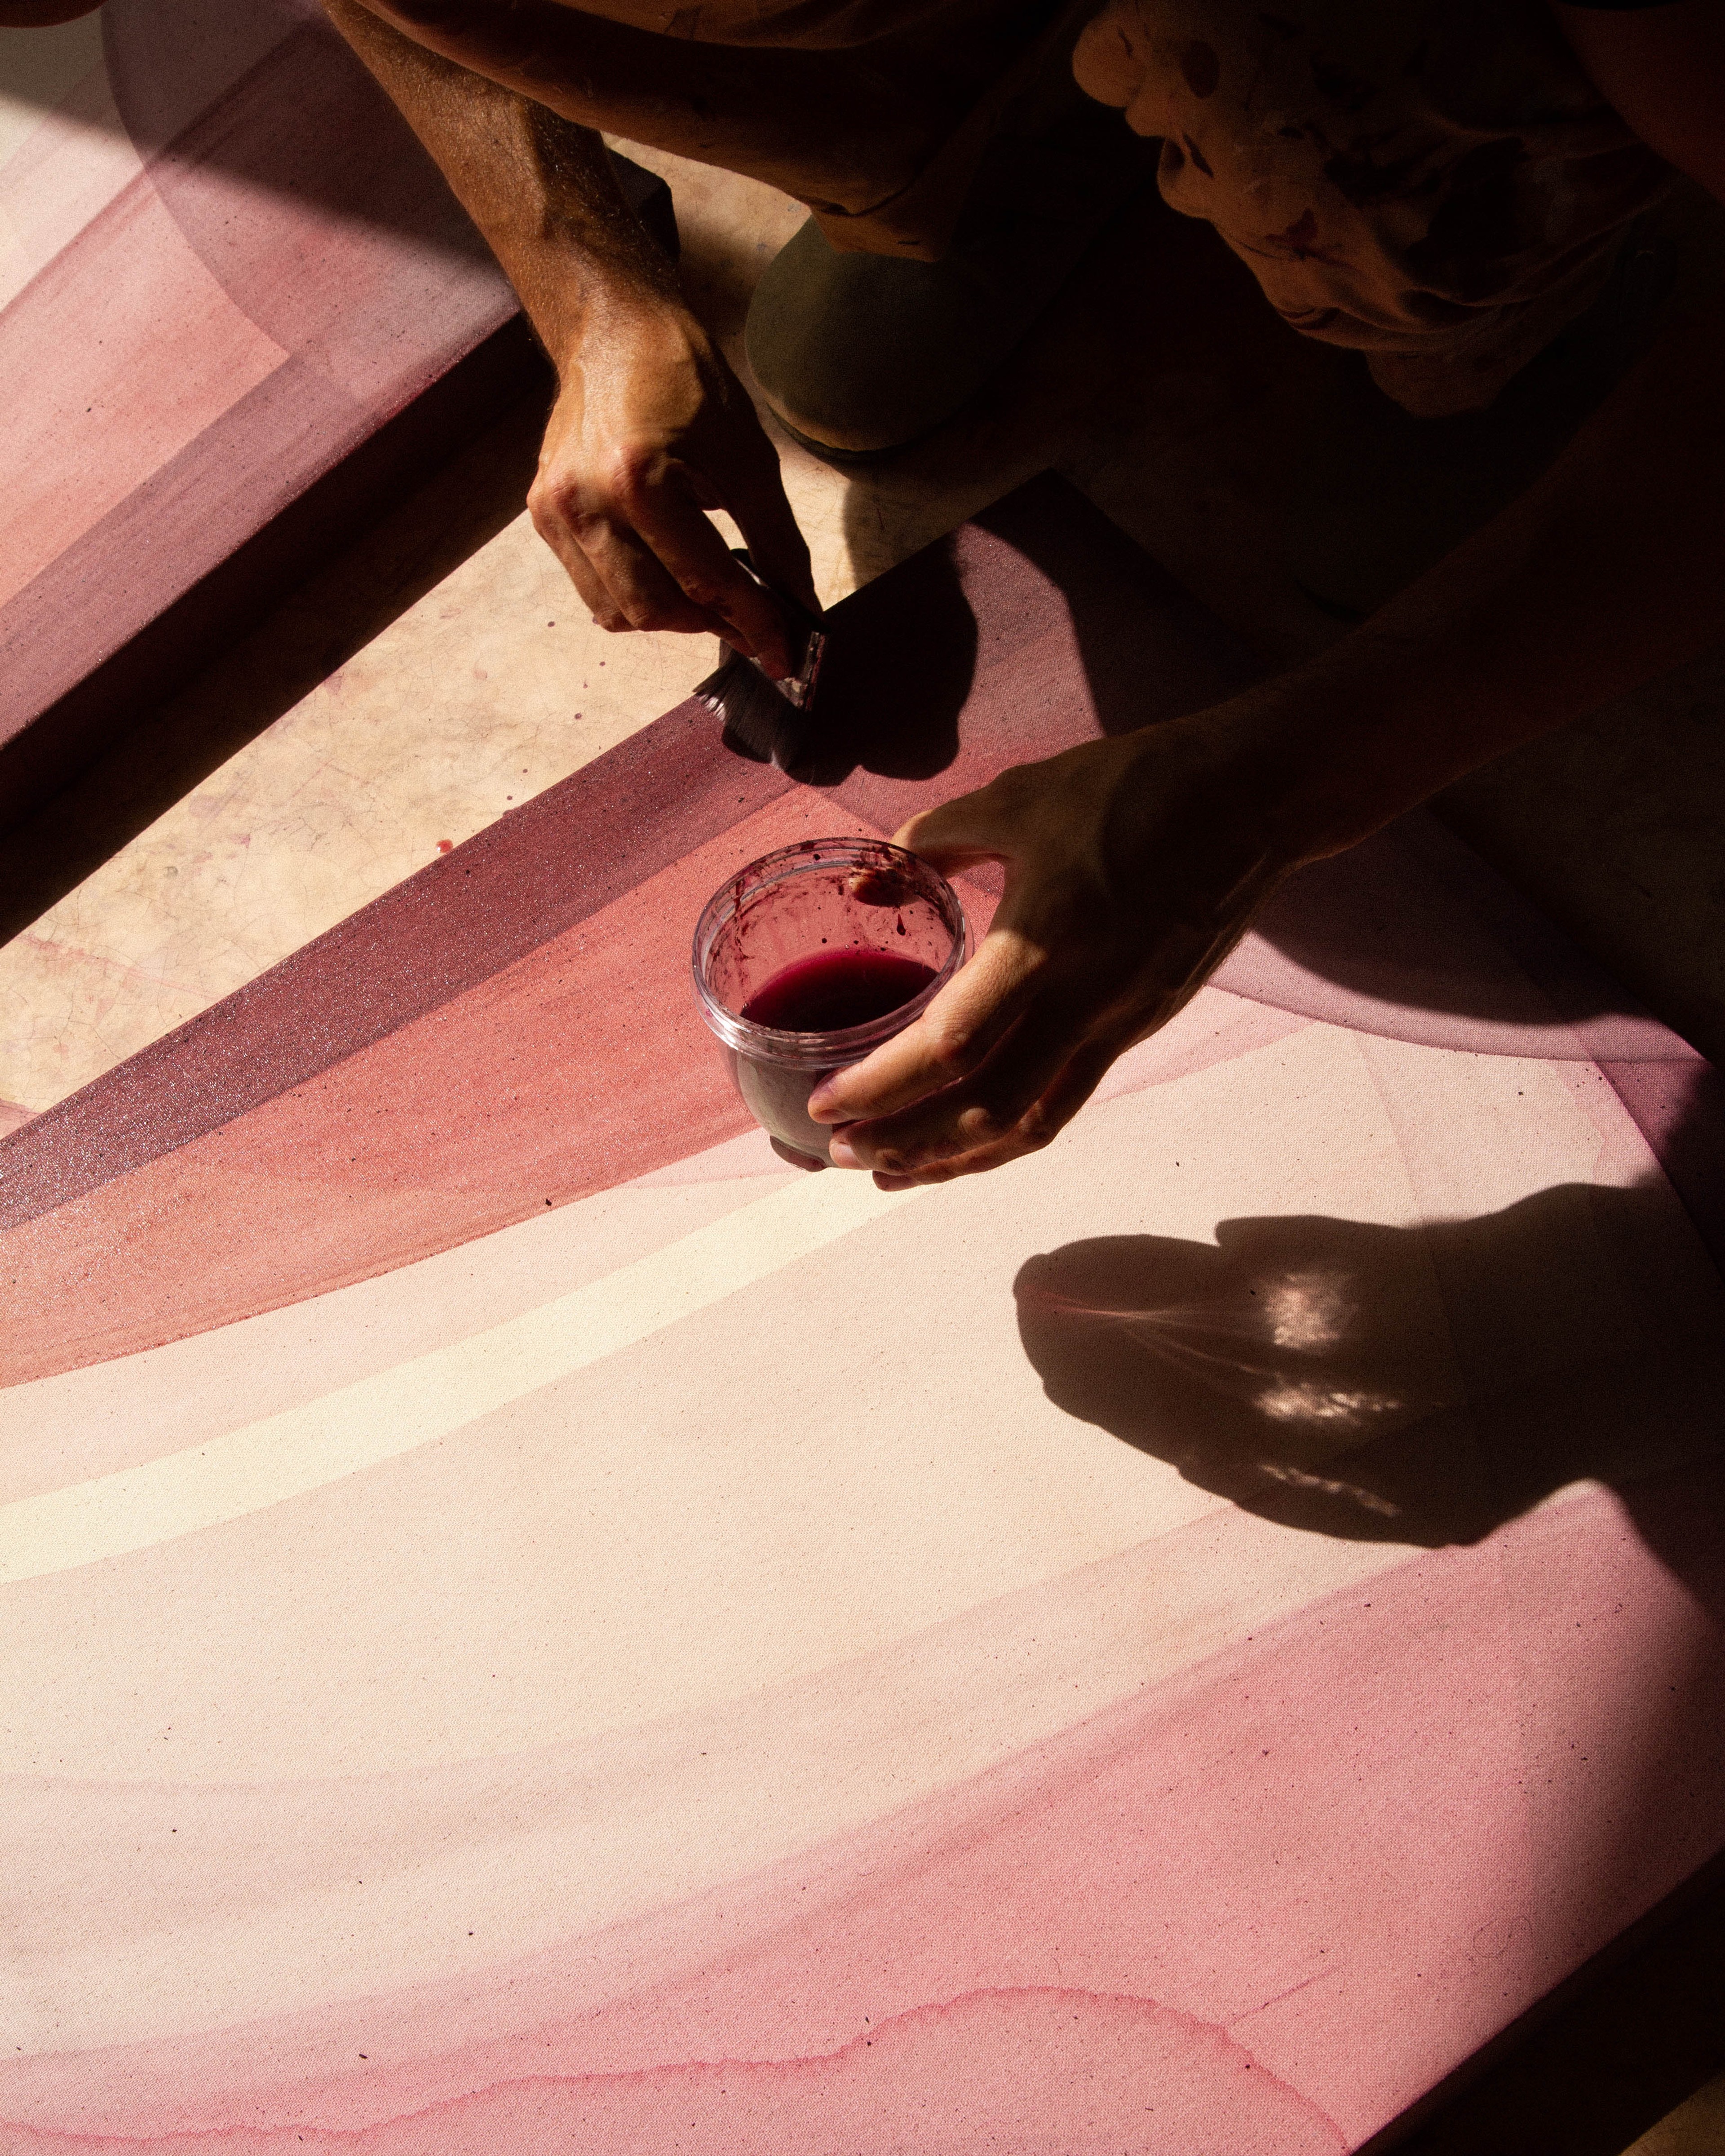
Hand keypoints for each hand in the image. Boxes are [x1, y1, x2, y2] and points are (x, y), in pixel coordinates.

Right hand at [529, 298, 816, 676]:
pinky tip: (667, 574)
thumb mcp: (749, 458)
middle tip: (754, 625)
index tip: (786, 655)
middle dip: (712, 626)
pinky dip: (636, 597)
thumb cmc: (685, 381)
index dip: (755, 624)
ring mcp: (556, 511)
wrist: (614, 330)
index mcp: (638, 479)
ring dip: (673, 618)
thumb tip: (801, 611)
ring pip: (620, 611)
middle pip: (656, 609)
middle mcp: (585, 500)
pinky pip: (593, 588)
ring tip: (711, 599)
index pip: (706, 582)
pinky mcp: (545, 514)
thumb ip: (776, 543)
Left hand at [807, 704, 1315, 1187]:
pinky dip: (1009, 1134)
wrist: (1252, 798)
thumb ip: (928, 842)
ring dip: (958, 1159)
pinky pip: (1066, 1101)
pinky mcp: (1141, 1025)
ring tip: (896, 1174)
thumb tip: (865, 886)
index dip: (883, 1086)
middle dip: (909, 1145)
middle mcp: (1084, 999)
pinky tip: (969, 1139)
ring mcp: (1120, 1021)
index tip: (828, 1104)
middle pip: (986, 1108)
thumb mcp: (1016, 798)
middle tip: (844, 1156)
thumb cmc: (1133, 787)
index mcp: (1043, 941)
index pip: (952, 1045)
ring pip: (1031, 1124)